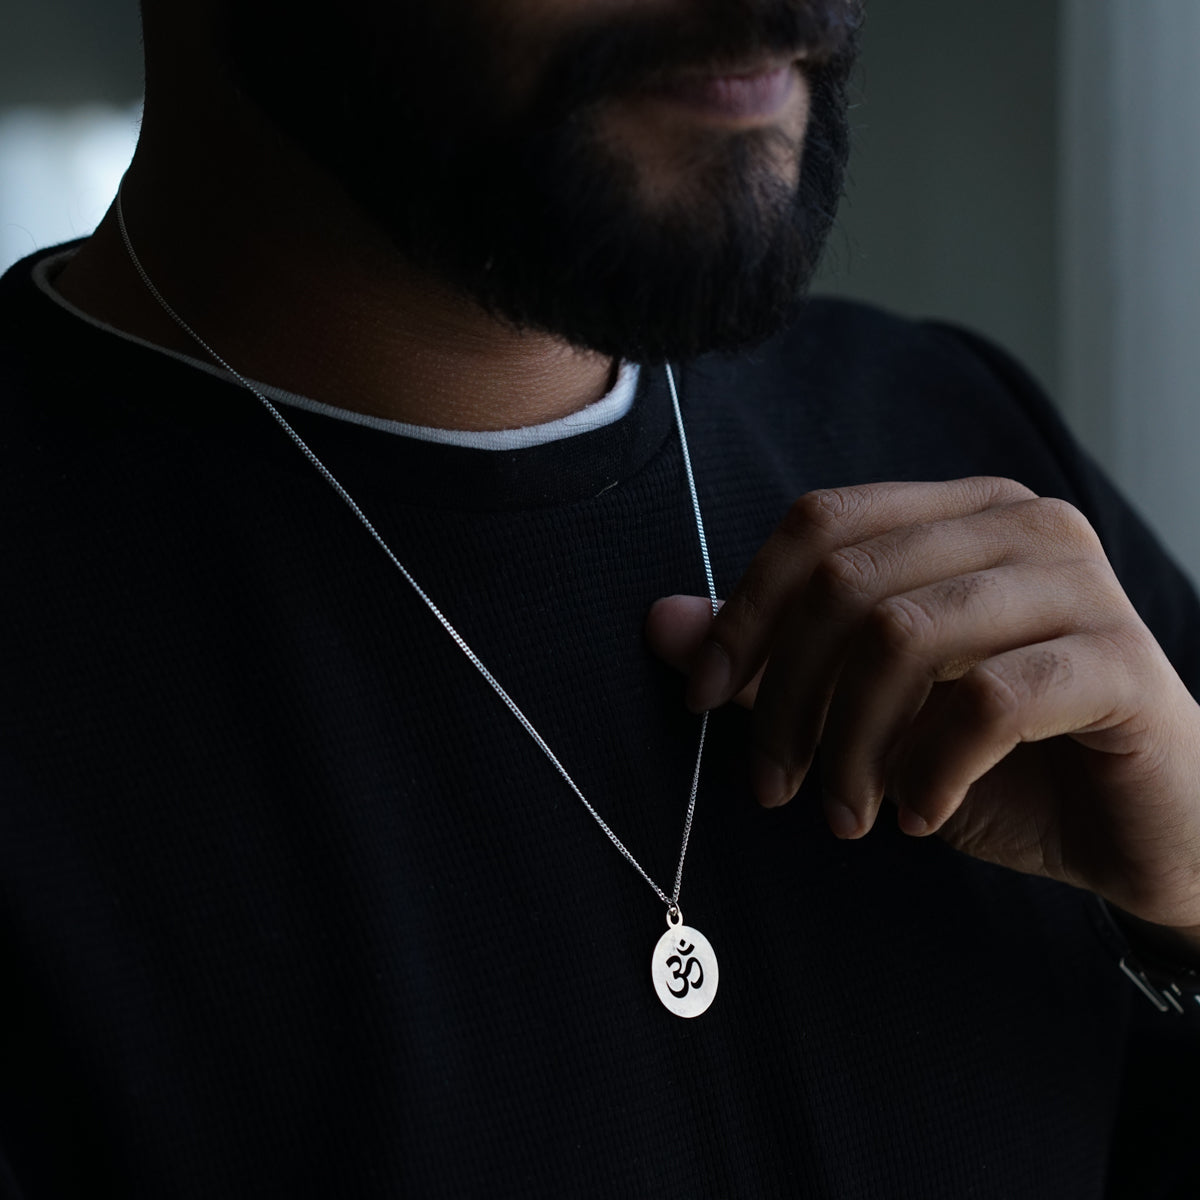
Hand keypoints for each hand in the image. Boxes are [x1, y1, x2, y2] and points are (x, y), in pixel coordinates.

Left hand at [646, 477, 1199, 943]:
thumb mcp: (866, 708)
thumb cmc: (1001, 757)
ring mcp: (1078, 586)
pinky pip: (987, 703)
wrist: (1141, 824)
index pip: (818, 525)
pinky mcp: (1119, 663)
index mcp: (958, 513)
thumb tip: (662, 623)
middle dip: (788, 696)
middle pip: (848, 580)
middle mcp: (1021, 525)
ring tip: (846, 813)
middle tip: (774, 784)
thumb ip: (773, 659)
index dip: (744, 610)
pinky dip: (930, 771)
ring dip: (852, 744)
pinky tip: (921, 814)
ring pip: (905, 636)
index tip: (701, 698)